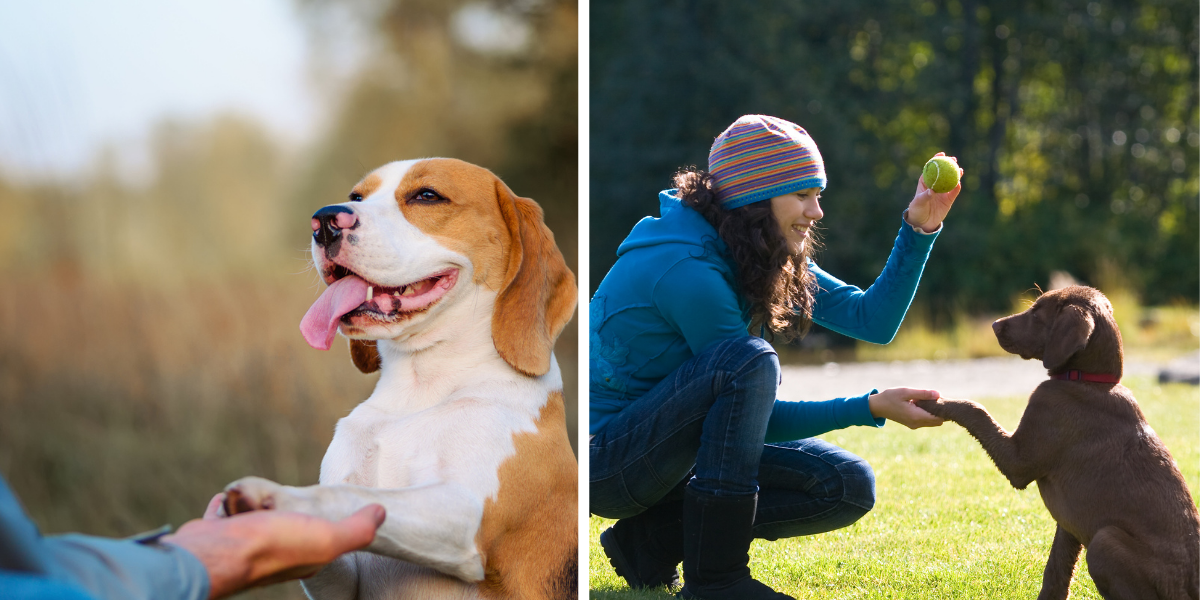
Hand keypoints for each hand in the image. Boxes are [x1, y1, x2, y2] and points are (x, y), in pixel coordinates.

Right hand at [163, 493, 384, 599]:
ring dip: (255, 503)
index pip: (325, 535)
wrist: (211, 554)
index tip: (332, 505)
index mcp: (305, 556)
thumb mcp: (326, 539)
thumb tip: (381, 513)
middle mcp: (275, 554)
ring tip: (257, 497)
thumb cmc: (271, 546)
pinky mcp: (217, 534)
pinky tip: (227, 499)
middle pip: (286, 523)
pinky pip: (224, 515)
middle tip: (286, 499)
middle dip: (287, 508)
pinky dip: (226, 505)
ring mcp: (243, 544)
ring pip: (255, 517)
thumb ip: (356, 530)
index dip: (331, 520)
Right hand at [868, 387, 944, 428]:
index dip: (943, 409)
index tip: (941, 399)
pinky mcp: (912, 424)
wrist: (877, 406)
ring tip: (927, 400)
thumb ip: (923, 393)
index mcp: (916, 416)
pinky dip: (928, 414)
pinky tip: (921, 404)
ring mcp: (914, 425)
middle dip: (940, 411)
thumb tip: (939, 394)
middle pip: (938, 421)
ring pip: (933, 422)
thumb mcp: (906, 392)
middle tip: (935, 398)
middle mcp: (917, 423)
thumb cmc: (890, 397)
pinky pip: (926, 421)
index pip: (939, 417)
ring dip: (934, 413)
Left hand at [905, 152, 962, 232]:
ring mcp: (942, 192)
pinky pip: (954, 192)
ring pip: (950, 180)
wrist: (923, 223)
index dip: (936, 160)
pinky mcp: (948, 200)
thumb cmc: (917, 210)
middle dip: (948, 164)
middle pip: (943, 172)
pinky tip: (959, 183)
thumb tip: (932, 191)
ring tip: (959, 170)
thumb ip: (924, 196)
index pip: (931, 169)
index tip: (941, 154)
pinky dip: (957, 187)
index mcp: (925, 182)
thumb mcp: (918, 203)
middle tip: (953, 160)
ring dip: (955, 174)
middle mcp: (935, 185)